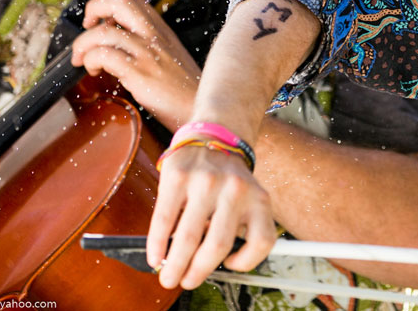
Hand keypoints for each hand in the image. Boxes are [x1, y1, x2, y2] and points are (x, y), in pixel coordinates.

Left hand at [71, 0, 200, 127]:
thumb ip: (149, 48)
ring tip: (83, 59)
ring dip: (83, 44)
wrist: (201, 109)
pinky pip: (103, 55)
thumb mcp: (172, 59)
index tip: (100, 21)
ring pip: (103, 31)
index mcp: (162, 31)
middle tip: (86, 26)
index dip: (110, 5)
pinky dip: (90, 60)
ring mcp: (147, 52)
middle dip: (94, 9)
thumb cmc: (185, 91)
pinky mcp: (139, 72)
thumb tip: (117, 48)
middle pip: (120, 2)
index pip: (134, 0)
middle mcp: (155, 36)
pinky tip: (94, 71)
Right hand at [147, 140, 276, 288]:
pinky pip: (165, 220)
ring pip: (189, 237)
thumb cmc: (229, 179)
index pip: (261, 240)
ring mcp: (205, 182)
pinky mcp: (178, 176)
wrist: (214, 136)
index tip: (229, 265)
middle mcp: (235, 189)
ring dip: (175, 264)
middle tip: (185, 281)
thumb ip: (239, 226)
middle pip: (217, 245)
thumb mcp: (248, 198)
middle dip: (198, 272)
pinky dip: (158, 244)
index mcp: (258, 199)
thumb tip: (210, 265)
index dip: (246, 262)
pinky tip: (155, 256)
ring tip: (169, 275)